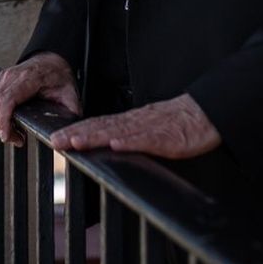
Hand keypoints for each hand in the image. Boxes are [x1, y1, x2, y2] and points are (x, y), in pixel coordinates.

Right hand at [0, 52, 80, 146]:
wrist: (50, 62)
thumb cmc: (57, 77)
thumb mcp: (69, 95)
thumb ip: (70, 112)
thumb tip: (68, 132)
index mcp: (28, 78)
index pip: (7, 100)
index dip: (3, 120)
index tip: (6, 136)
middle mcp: (10, 76)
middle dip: (2, 128)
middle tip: (18, 140)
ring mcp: (0, 77)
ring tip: (14, 132)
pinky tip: (7, 121)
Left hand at [48, 93, 219, 159]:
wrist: (207, 114)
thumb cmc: (179, 125)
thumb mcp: (150, 131)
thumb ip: (130, 138)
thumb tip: (109, 148)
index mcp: (131, 121)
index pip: (99, 125)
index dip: (77, 131)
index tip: (56, 138)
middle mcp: (136, 122)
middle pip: (102, 127)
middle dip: (77, 134)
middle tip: (55, 141)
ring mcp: (151, 128)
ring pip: (118, 131)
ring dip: (96, 136)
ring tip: (76, 141)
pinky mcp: (168, 137)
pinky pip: (148, 139)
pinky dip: (130, 141)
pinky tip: (116, 144)